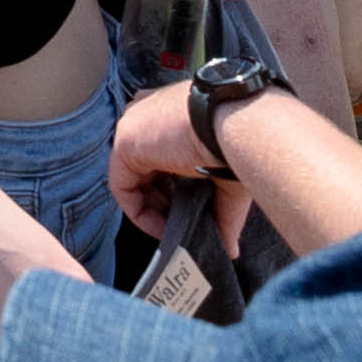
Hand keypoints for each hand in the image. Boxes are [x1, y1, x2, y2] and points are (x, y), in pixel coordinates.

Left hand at [106, 80, 245, 246]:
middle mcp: (149, 112)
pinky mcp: (124, 142)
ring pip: (133, 177)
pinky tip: (162, 228)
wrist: (235, 121)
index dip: (175, 187)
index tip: (193, 209)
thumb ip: (222, 209)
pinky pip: (122, 186)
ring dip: (152, 209)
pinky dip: (138, 212)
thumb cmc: (239, 139)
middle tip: (184, 221)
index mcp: (173, 111)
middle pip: (146, 165)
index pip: (162, 152)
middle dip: (163, 199)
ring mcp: (134, 125)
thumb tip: (232, 250)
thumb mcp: (228, 174)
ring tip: (175, 229)